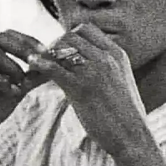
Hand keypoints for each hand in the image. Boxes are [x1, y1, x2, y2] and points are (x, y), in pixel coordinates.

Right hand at [0, 30, 49, 144]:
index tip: (47, 53)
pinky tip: (10, 91)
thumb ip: (32, 77)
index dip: (28, 41)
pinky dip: (0, 80)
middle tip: (39, 62)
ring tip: (20, 84)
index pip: (7, 35)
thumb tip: (55, 65)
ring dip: (12, 67)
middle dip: (23, 49)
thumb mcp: (17, 89)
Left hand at [27, 24, 150, 158]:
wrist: (133, 136)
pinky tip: (32, 69)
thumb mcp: (121, 81)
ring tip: (38, 68)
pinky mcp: (80, 88)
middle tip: (48, 62)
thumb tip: (85, 62)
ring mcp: (93, 72)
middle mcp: (106, 58)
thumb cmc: (126, 115)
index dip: (70, 37)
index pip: (86, 29)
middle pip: (69, 36)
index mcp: (117, 54)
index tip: (63, 52)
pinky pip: (52, 68)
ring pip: (59, 49)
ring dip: (45, 56)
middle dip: (55, 46)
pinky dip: (38, 65)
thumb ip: (106, 67)